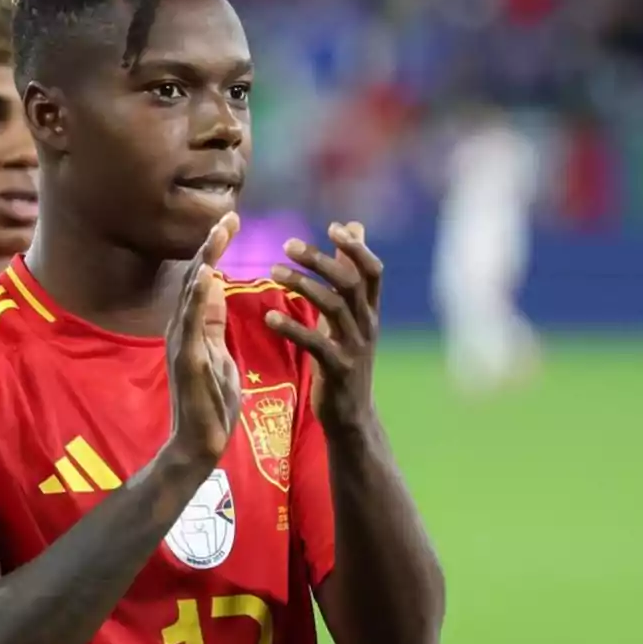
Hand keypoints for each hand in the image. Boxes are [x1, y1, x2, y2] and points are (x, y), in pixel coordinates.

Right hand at [166, 212, 242, 462]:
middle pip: (195, 279)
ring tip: (218, 234)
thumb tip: (213, 283)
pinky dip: (195, 297)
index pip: (203, 279)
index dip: (214, 249)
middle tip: (229, 215)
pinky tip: (204, 275)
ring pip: (190, 294)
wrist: (198, 445)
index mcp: (192, 327)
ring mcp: (181, 344)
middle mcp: (181, 330)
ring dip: (204, 262)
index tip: (231, 221)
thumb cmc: (208, 402)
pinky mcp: (186, 361)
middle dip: (210, 246)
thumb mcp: (216, 352)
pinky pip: (190, 324)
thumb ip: (212, 320)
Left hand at [265, 222, 382, 432]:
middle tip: (288, 244)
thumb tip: (354, 228)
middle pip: (350, 282)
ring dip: (302, 284)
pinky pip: (316, 343)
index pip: (373, 271)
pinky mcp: (339, 369)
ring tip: (273, 271)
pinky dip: (292, 327)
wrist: (351, 416)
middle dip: (320, 260)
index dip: (357, 247)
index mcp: (369, 311)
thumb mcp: (351, 317)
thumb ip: (350, 274)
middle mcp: (367, 325)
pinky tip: (269, 317)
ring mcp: (355, 347)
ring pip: (333, 306)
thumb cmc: (345, 359)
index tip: (333, 227)